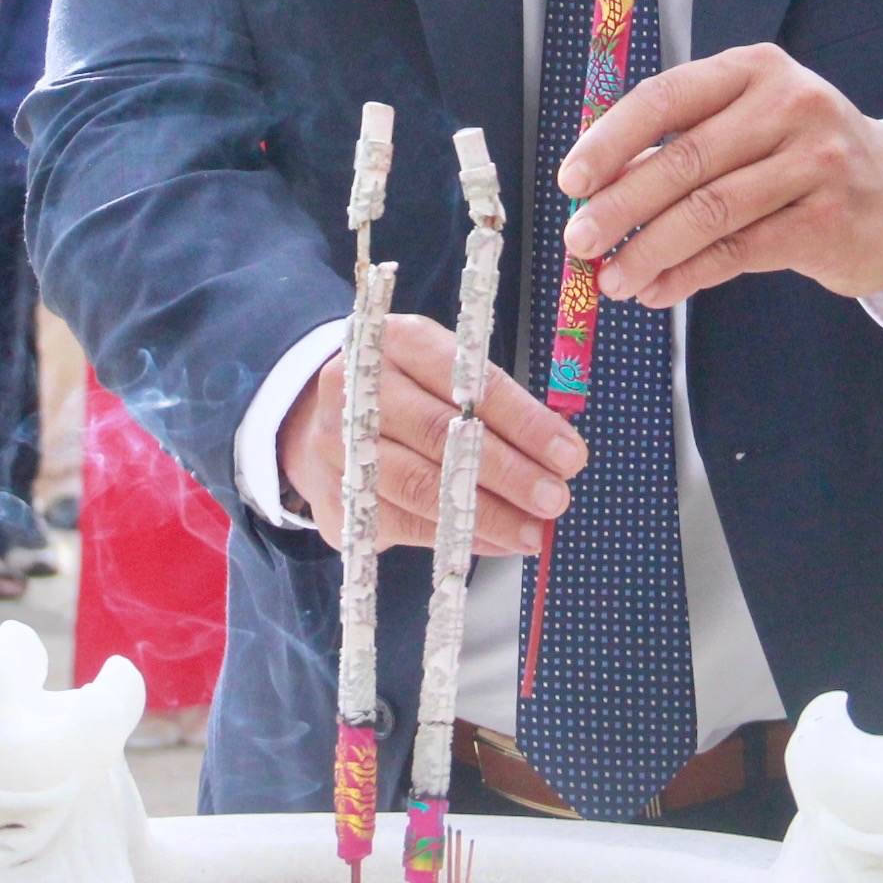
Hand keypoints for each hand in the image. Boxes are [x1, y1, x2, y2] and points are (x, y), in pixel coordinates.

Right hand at [280, 311, 583, 555]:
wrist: (313, 418)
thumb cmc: (403, 391)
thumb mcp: (440, 370)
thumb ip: (488, 403)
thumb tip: (554, 455)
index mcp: (399, 342)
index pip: (469, 383)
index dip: (524, 422)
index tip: (569, 454)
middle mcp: (360, 389)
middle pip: (442, 435)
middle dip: (509, 473)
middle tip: (554, 499)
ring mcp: (340, 445)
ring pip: (421, 486)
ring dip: (486, 515)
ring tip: (532, 532)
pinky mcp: (336, 497)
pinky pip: (405, 523)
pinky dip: (457, 536)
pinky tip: (494, 540)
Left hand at [556, 43, 882, 309]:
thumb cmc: (804, 155)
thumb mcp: (751, 124)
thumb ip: (683, 145)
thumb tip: (597, 190)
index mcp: (754, 69)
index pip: (667, 97)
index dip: (611, 140)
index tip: (572, 179)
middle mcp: (790, 105)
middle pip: (685, 160)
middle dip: (621, 206)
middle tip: (579, 240)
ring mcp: (816, 163)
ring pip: (709, 212)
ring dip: (648, 251)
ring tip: (611, 279)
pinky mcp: (828, 221)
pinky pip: (739, 252)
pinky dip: (687, 276)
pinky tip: (657, 290)